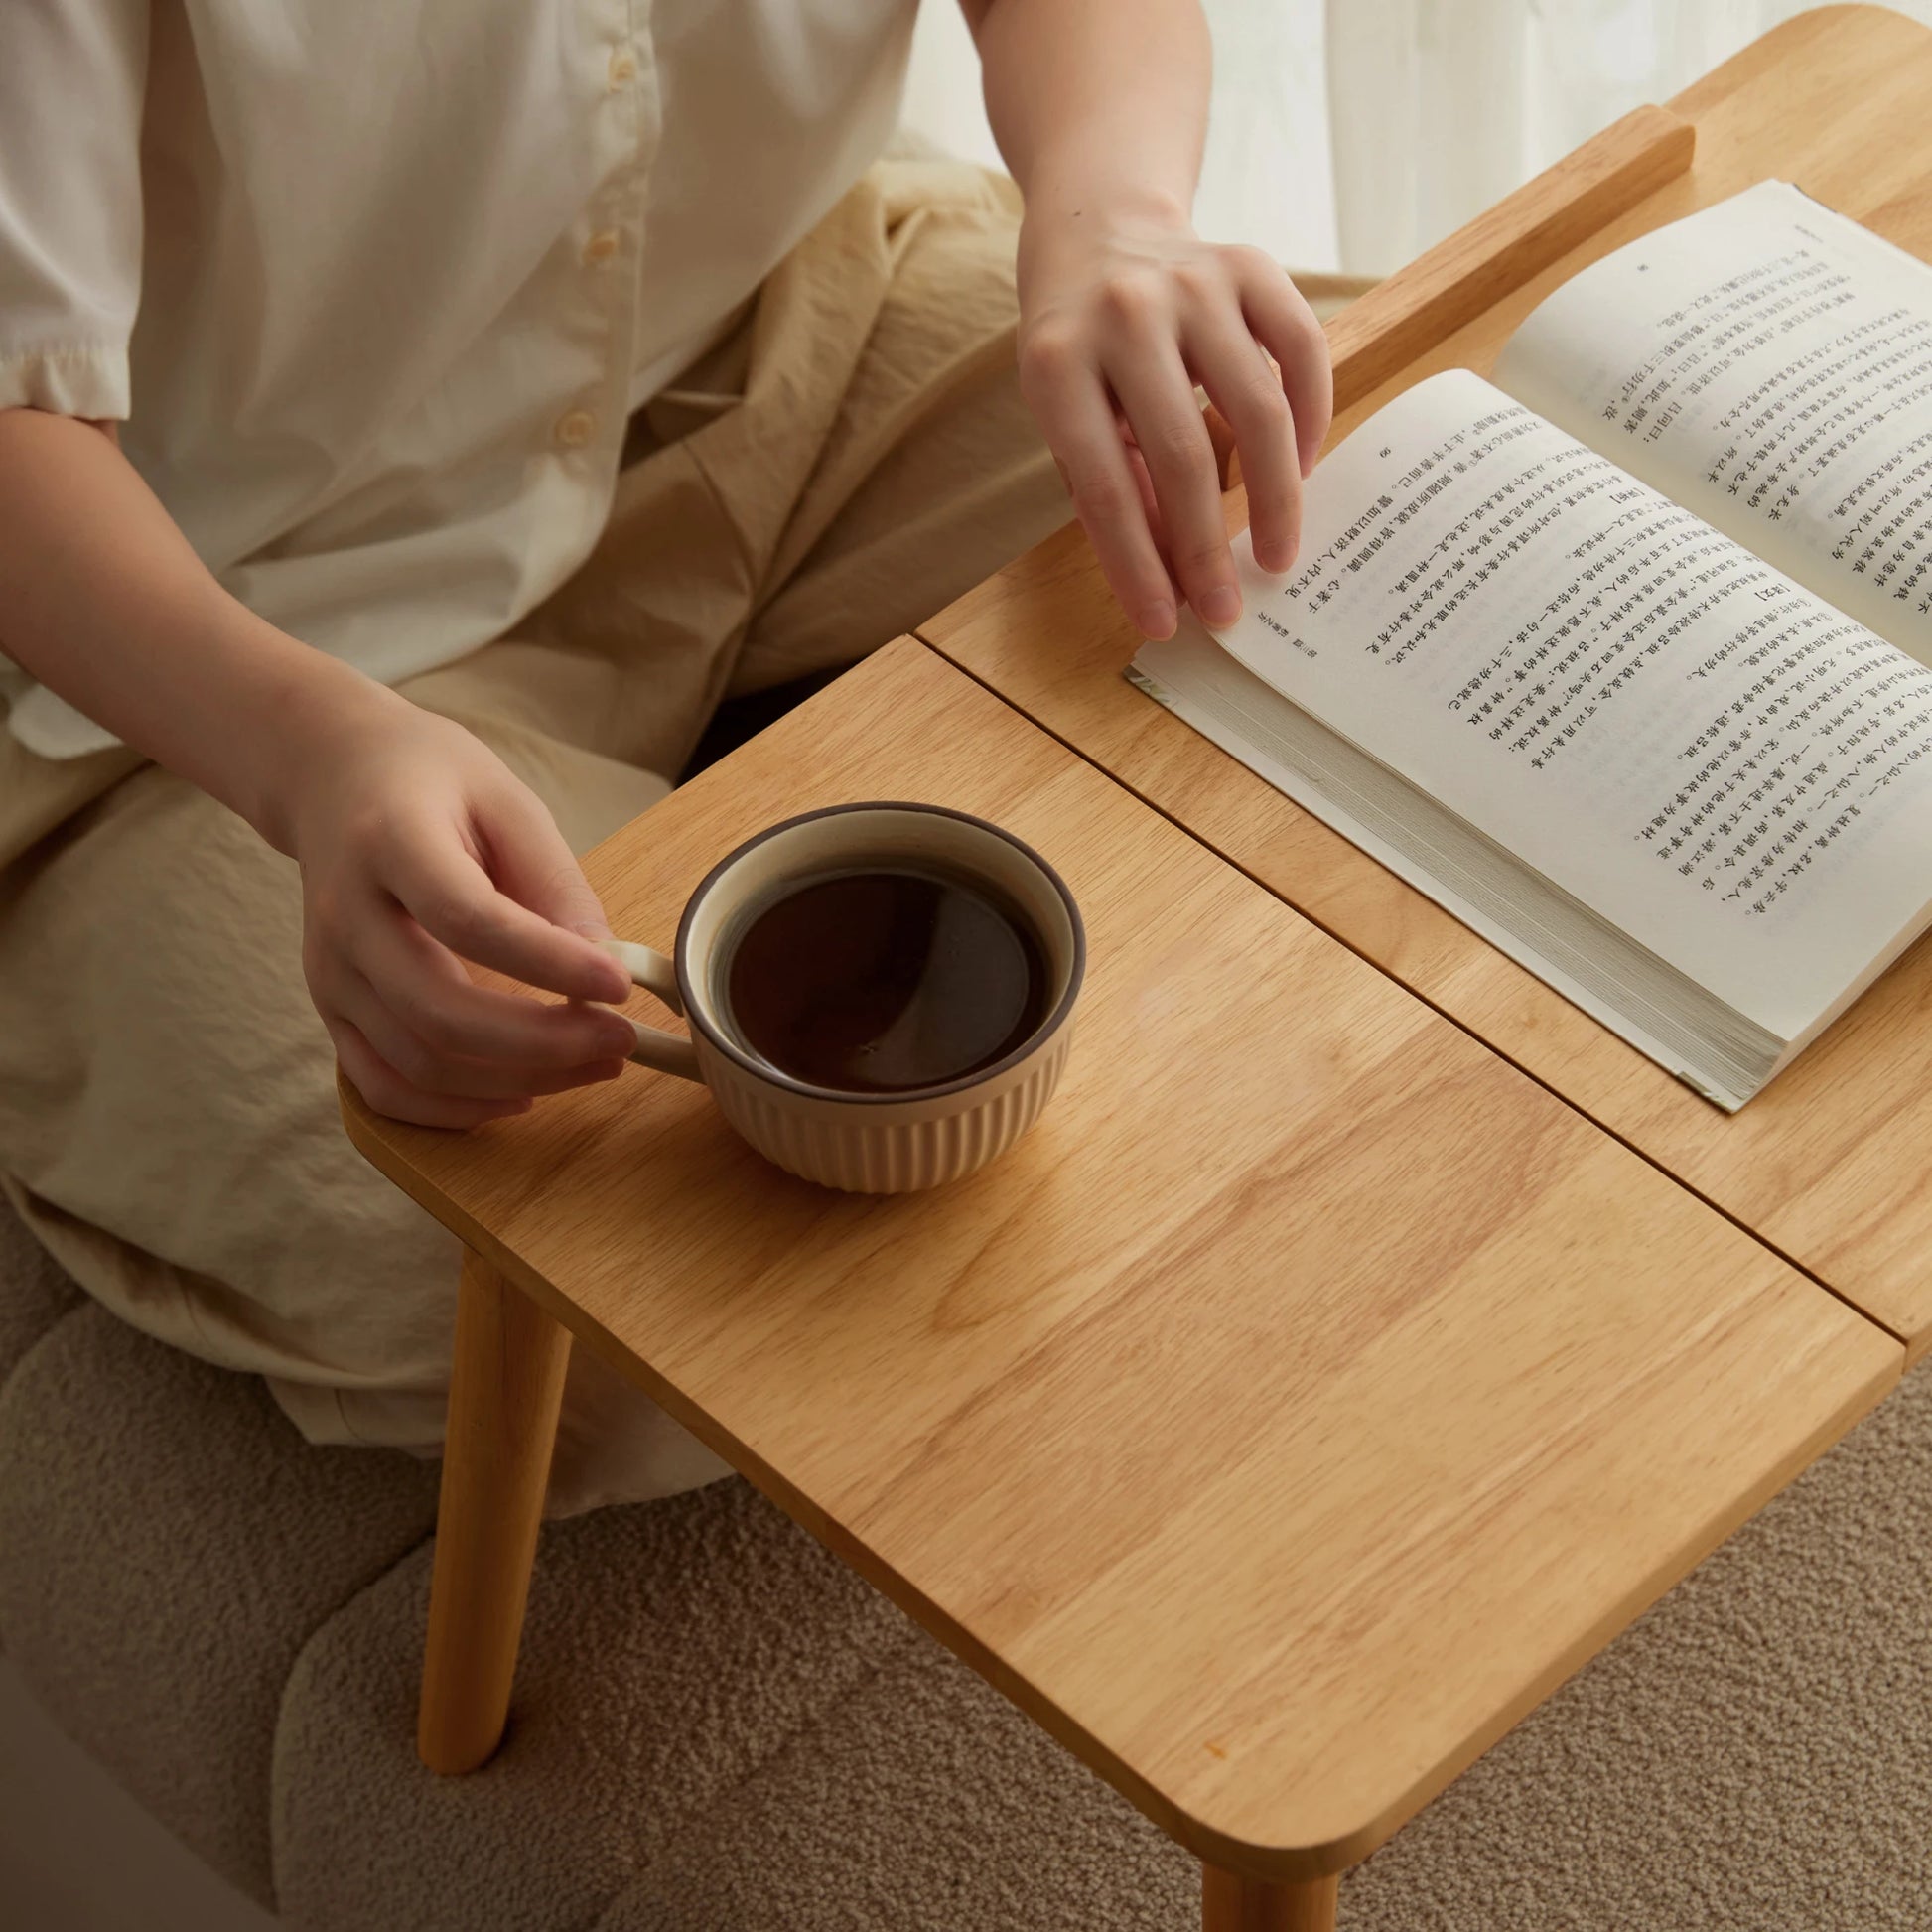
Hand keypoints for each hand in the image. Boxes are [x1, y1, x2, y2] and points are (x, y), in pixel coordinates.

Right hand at [271, 684, 638, 1127]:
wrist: (334, 779)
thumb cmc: (433, 784)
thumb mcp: (507, 803)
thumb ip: (554, 884)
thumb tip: (604, 970)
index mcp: (391, 843)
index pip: (467, 920)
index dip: (549, 963)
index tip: (620, 983)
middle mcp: (346, 916)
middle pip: (439, 1011)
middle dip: (544, 1043)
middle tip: (620, 1040)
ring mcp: (330, 974)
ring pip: (420, 1063)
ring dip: (518, 1080)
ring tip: (592, 1063)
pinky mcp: (331, 1012)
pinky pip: (384, 1088)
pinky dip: (456, 1110)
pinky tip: (521, 1094)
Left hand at [1015, 198, 1331, 637]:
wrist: (1097, 227)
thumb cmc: (1077, 349)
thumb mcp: (1066, 418)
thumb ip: (1112, 492)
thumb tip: (1174, 581)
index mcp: (1056, 363)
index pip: (1103, 488)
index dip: (1137, 565)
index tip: (1165, 624)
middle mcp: (1124, 315)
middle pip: (1182, 456)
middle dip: (1208, 549)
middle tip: (1229, 610)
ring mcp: (1192, 283)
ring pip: (1258, 409)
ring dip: (1274, 499)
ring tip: (1277, 556)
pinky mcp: (1250, 266)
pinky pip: (1303, 352)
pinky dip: (1310, 419)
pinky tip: (1301, 471)